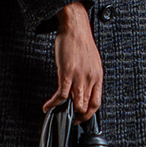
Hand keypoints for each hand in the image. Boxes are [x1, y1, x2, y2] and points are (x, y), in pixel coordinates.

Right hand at [44, 3, 102, 121]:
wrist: (75, 27)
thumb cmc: (81, 42)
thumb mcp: (91, 61)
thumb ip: (89, 76)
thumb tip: (83, 88)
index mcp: (98, 76)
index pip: (97, 102)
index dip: (88, 114)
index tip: (81, 117)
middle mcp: (91, 79)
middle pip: (87, 106)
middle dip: (77, 116)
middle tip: (68, 119)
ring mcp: (79, 77)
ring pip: (76, 103)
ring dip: (66, 112)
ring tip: (58, 113)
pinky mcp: (67, 73)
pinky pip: (61, 95)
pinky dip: (53, 104)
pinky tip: (47, 106)